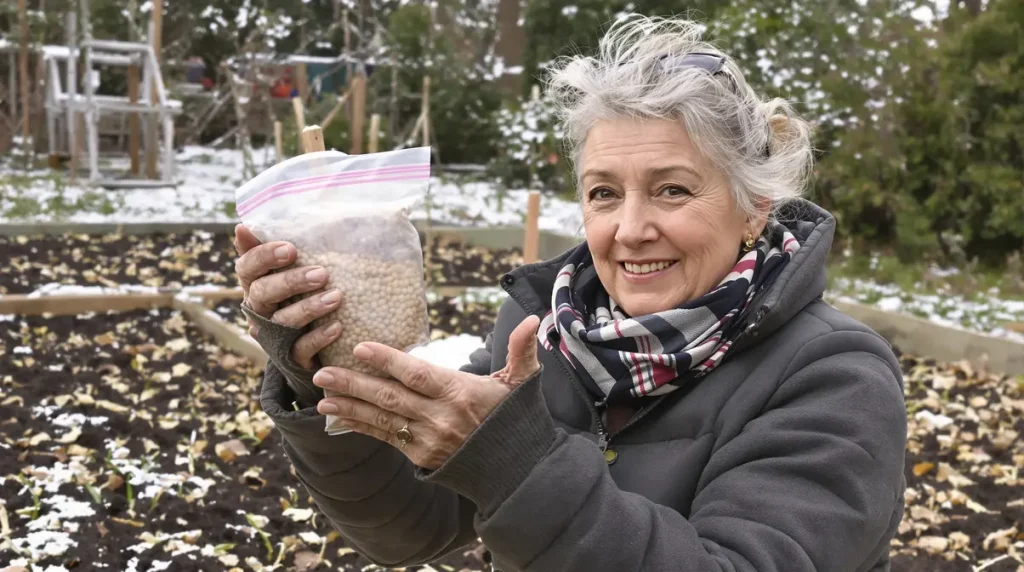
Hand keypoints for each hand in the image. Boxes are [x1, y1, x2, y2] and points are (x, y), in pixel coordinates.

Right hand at [233, 224, 342, 367]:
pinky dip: (319, 337)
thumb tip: (247, 223)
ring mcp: (272, 336)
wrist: (310, 347)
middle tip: (322, 273)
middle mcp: (258, 310)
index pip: (247, 267)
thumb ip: (275, 251)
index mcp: (255, 285)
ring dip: (309, 308)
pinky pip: (301, 348)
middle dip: (291, 282)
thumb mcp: (290, 271)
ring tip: (336, 296)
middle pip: (263, 293)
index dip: (263, 257)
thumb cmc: (299, 297)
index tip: (290, 248)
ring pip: (282, 322)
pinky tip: (337, 326)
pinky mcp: (290, 358)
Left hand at [313, 315, 541, 469]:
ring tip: (321, 393)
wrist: (516, 469)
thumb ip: (521, 350)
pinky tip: (338, 415)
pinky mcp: (420, 456)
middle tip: (323, 371)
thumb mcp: (521, 382)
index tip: (362, 347)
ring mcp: (427, 439)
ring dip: (349, 405)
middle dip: (354, 384)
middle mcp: (440, 418)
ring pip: (382, 419)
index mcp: (460, 394)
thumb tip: (534, 320)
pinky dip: (360, 425)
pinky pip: (385, 438)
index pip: (417, 375)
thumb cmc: (515, 418)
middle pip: (391, 398)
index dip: (389, 361)